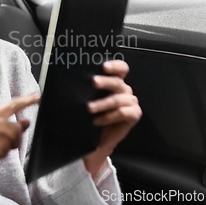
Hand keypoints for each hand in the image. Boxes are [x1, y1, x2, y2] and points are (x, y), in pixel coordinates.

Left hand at [84, 60, 141, 176]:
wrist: (96, 139)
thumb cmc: (90, 116)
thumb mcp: (86, 99)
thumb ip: (86, 89)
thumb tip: (71, 78)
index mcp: (115, 82)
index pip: (121, 69)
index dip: (115, 65)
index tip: (103, 66)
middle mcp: (124, 90)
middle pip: (118, 82)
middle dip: (105, 81)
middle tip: (93, 82)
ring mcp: (130, 102)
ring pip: (118, 98)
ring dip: (103, 103)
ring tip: (89, 108)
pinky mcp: (134, 115)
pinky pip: (123, 113)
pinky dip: (109, 116)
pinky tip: (97, 121)